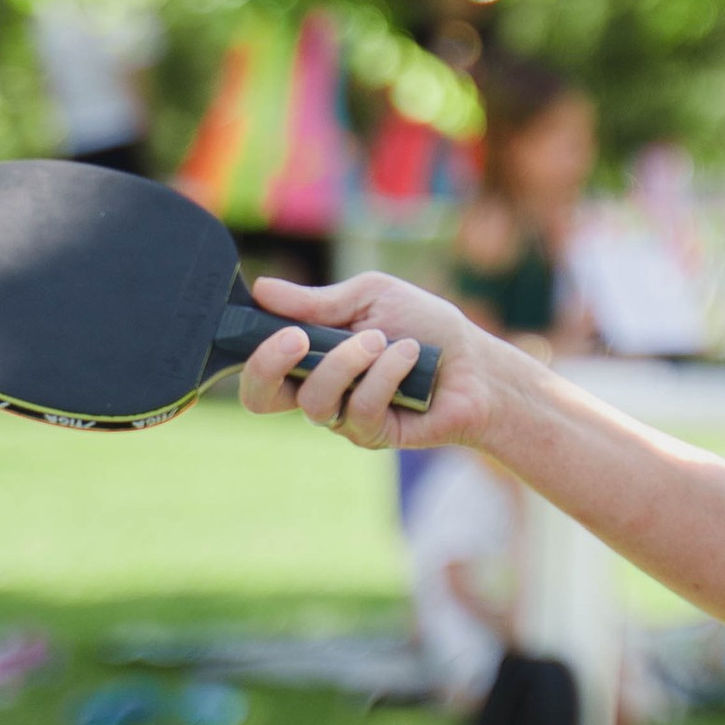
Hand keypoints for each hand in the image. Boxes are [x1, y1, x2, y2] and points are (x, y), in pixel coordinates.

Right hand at [239, 269, 486, 452]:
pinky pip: (361, 409)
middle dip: (267, 366)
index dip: (249, 350)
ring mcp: (342, 416)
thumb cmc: (425, 326)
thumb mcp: (371, 296)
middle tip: (295, 339)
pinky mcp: (372, 435)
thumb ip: (317, 301)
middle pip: (259, 397)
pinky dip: (386, 374)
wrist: (476, 363)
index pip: (257, 364)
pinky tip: (411, 356)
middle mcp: (318, 388)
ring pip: (313, 400)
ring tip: (383, 339)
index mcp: (309, 353)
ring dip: (348, 361)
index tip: (271, 322)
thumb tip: (261, 289)